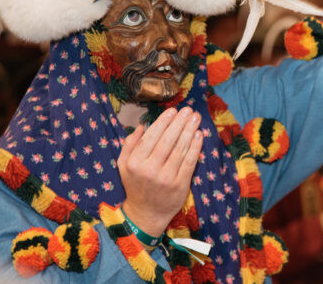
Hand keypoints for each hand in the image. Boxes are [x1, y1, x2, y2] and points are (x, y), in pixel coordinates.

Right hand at [118, 107, 202, 236]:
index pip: (152, 136)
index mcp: (135, 162)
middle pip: (168, 140)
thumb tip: (143, 125)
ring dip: (190, 130)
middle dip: (180, 122)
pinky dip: (195, 146)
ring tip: (195, 118)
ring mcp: (166, 178)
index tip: (173, 110)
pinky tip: (199, 135)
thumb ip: (130, 144)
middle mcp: (150, 169)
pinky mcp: (180, 185)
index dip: (164, 122)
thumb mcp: (124, 165)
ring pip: (180, 149)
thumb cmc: (135, 185)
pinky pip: (189, 161)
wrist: (145, 214)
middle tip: (188, 110)